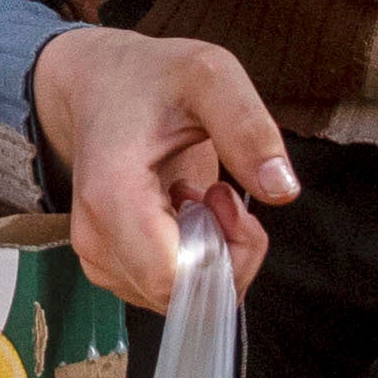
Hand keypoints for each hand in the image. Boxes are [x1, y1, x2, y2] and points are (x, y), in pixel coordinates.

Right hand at [33, 28, 291, 307]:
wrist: (100, 85)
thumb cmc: (151, 80)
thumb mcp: (209, 76)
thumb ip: (247, 127)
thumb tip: (282, 191)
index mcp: (112, 193)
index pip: (171, 280)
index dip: (225, 257)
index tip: (229, 198)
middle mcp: (95, 236)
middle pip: (182, 297)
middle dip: (226, 254)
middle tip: (224, 194)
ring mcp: (98, 256)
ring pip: (179, 300)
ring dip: (211, 256)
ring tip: (200, 196)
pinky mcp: (109, 265)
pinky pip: (168, 292)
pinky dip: (192, 260)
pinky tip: (185, 212)